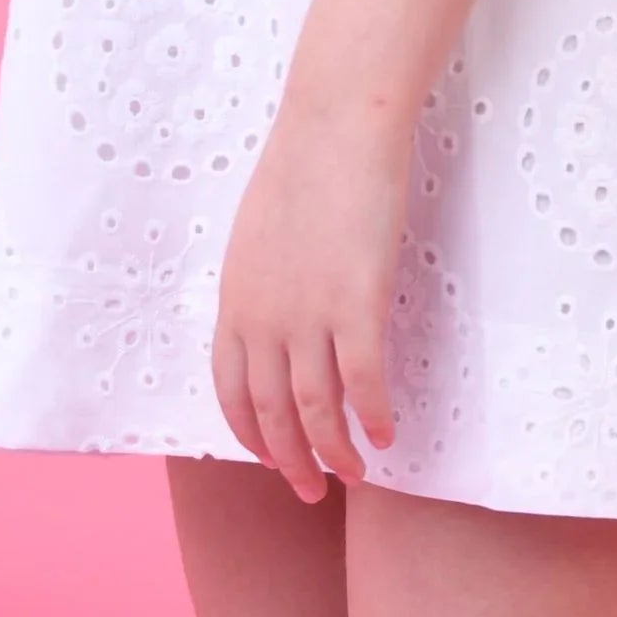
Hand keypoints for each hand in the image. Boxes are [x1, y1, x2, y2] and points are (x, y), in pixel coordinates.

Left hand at [212, 94, 406, 499]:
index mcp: (235, 299)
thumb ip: (265, 281)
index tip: (269, 457)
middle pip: (269, 412)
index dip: (249, 433)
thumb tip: (280, 310)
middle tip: (311, 491)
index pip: (229, 389)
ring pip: (314, 408)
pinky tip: (386, 436)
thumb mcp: (261, 232)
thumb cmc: (306, 165)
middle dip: (289, 461)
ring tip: (352, 477)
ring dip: (332, 453)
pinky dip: (371, 417)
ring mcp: (307, 313)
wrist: (334, 125)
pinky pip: (362, 381)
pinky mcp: (355, 303)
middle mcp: (263, 316)